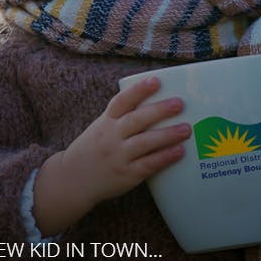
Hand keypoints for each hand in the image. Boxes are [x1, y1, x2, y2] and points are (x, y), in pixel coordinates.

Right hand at [33, 77, 188, 234]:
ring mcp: (118, 156)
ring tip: (186, 129)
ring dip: (167, 135)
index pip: (121, 102)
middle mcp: (111, 137)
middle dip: (159, 111)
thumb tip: (158, 103)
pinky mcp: (127, 175)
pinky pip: (148, 165)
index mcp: (106, 122)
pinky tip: (179, 151)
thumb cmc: (95, 149)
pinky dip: (164, 157)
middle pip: (136, 120)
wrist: (73, 180)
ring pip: (145, 143)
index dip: (139, 90)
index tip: (156, 81)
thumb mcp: (102, 128)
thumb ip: (123, 117)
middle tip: (179, 103)